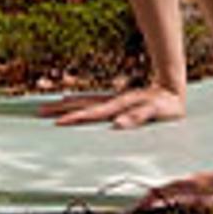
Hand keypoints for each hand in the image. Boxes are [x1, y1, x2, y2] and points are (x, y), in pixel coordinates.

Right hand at [40, 84, 184, 128]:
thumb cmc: (167, 106)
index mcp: (118, 106)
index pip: (91, 113)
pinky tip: (71, 101)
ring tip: (49, 105)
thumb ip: (138, 117)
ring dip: (65, 104)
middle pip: (80, 104)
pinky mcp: (116, 102)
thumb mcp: (157, 113)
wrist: (173, 88)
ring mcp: (112, 100)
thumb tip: (117, 125)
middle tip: (39, 111)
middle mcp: (111, 102)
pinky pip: (91, 101)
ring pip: (83, 101)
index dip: (74, 118)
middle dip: (59, 109)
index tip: (57, 123)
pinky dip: (77, 101)